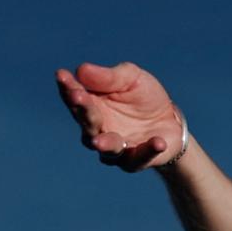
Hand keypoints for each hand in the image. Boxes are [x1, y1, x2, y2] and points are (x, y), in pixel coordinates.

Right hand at [55, 61, 184, 171]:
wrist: (170, 120)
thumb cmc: (144, 96)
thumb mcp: (131, 78)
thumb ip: (108, 77)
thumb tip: (81, 70)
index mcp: (92, 106)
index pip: (75, 96)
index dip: (68, 86)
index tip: (61, 75)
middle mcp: (98, 130)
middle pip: (86, 123)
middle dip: (82, 110)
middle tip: (78, 97)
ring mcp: (116, 148)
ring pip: (107, 149)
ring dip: (105, 144)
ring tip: (99, 141)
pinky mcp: (136, 161)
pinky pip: (139, 158)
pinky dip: (149, 150)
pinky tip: (158, 141)